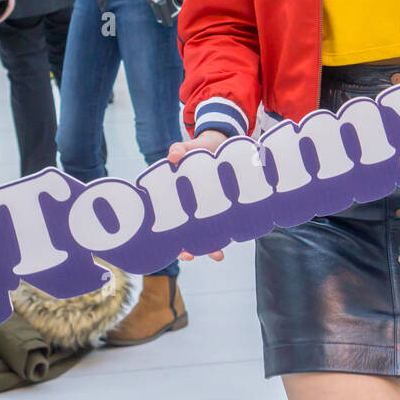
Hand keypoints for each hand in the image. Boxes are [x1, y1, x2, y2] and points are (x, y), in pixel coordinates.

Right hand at [166, 130, 227, 260]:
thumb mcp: (191, 147)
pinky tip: (233, 238)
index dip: (167, 236)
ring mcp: (206, 208)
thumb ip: (180, 149)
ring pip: (205, 232)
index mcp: (175, 195)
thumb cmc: (200, 147)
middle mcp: (189, 206)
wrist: (222, 144)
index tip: (171, 245)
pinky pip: (222, 223)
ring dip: (209, 245)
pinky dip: (227, 232)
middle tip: (191, 255)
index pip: (166, 219)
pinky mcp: (222, 206)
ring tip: (218, 254)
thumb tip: (173, 156)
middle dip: (187, 247)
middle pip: (184, 232)